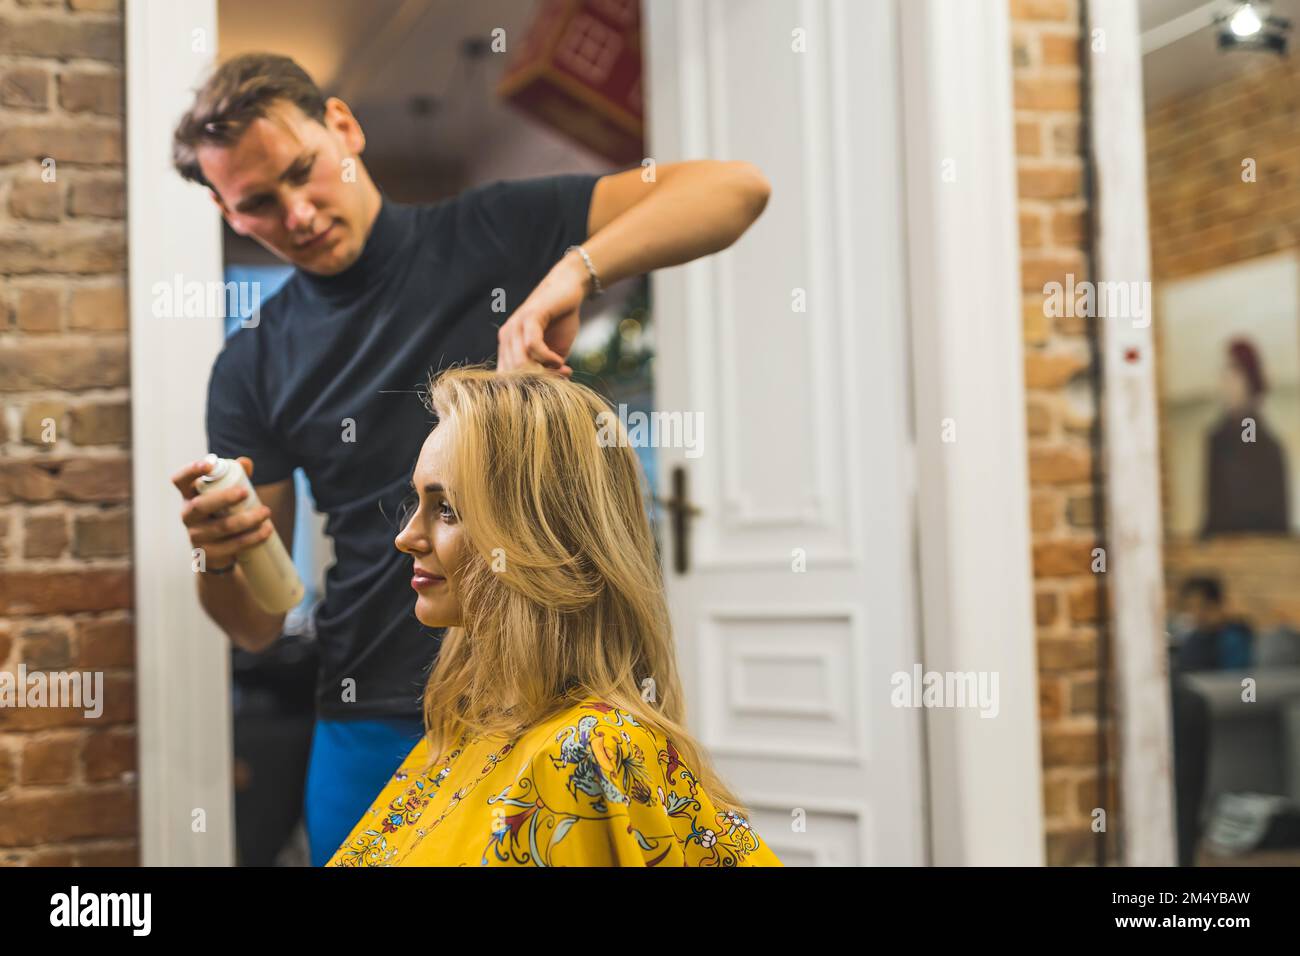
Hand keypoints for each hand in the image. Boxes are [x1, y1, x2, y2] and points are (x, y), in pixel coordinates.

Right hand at [171, 456, 273, 570]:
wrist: (217, 552)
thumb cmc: (222, 513)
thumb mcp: (225, 494)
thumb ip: (235, 476)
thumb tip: (245, 462)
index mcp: (189, 496)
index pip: (180, 480)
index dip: (191, 471)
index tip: (209, 464)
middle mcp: (187, 515)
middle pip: (200, 505)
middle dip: (223, 498)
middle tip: (245, 492)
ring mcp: (196, 536)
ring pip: (222, 527)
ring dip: (247, 519)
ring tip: (266, 512)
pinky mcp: (209, 553)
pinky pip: (233, 545)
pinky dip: (252, 537)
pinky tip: (266, 530)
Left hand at [496, 254, 589, 376]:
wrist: (569, 290)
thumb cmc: (561, 322)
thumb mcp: (553, 353)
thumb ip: (547, 371)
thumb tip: (547, 392)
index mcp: (508, 347)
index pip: (507, 378)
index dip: (528, 388)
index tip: (553, 387)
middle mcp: (506, 337)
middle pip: (513, 373)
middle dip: (539, 382)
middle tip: (562, 378)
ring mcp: (515, 326)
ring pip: (520, 362)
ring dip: (544, 371)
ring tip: (563, 370)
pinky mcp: (529, 317)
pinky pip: (532, 345)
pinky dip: (547, 357)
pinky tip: (560, 360)